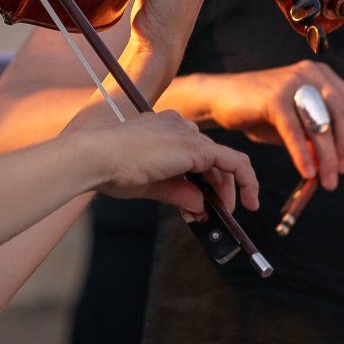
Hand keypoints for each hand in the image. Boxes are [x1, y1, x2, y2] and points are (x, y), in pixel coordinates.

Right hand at [91, 109, 258, 218]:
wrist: (96, 158)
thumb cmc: (111, 169)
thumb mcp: (151, 185)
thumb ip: (179, 193)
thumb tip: (201, 208)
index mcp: (163, 129)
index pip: (194, 154)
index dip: (203, 180)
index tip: (204, 201)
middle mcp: (179, 126)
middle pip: (212, 159)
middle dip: (219, 189)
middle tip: (220, 214)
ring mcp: (189, 135)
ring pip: (224, 163)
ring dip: (227, 192)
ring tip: (224, 217)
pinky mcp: (197, 149)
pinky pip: (234, 164)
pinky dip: (245, 183)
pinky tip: (247, 202)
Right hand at [197, 60, 343, 189]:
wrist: (222, 97)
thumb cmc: (262, 112)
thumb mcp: (297, 123)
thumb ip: (317, 137)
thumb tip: (339, 163)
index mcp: (322, 75)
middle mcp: (312, 74)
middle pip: (343, 115)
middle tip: (338, 173)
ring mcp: (293, 83)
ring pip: (320, 126)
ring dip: (327, 159)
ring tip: (325, 180)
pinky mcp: (274, 97)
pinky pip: (295, 132)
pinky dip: (302, 155)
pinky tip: (306, 172)